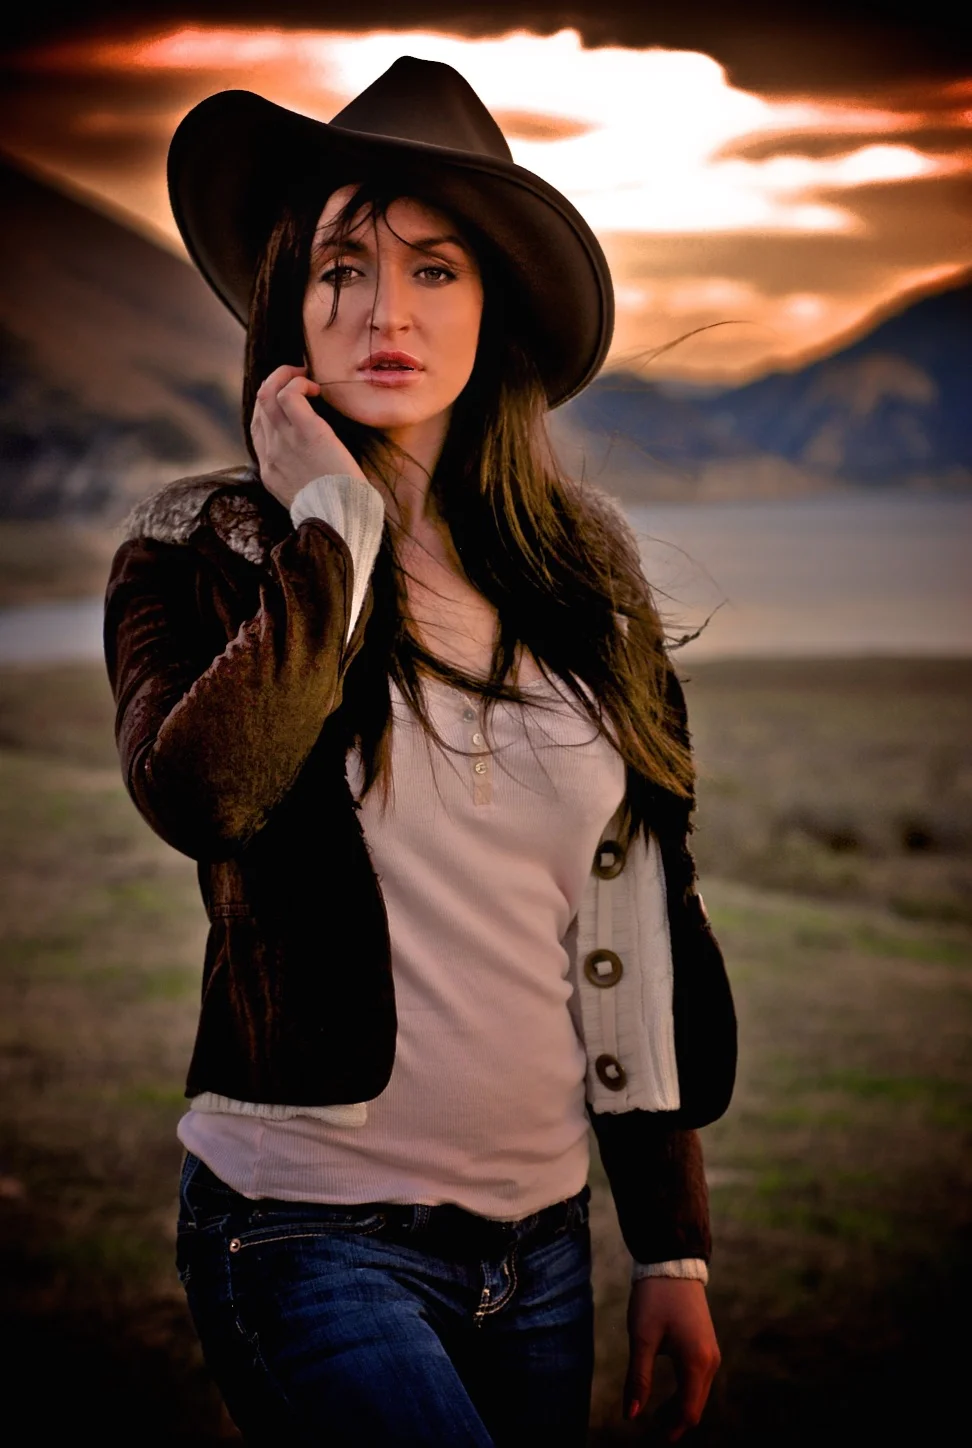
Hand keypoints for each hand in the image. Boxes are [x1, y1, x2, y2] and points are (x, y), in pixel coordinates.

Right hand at [251, 364, 367, 508]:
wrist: (342, 520)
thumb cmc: (335, 510)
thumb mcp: (306, 496)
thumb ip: (300, 477)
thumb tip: (312, 461)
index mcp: (270, 471)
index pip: (257, 427)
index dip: (270, 406)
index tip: (291, 399)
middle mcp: (271, 454)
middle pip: (259, 406)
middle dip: (276, 383)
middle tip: (300, 379)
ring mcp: (285, 442)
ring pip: (268, 393)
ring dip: (285, 376)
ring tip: (305, 376)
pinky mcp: (307, 433)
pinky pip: (289, 394)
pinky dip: (298, 383)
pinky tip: (315, 388)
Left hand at [623, 1278, 720, 1439]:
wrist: (671, 1262)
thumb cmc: (654, 1298)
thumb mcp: (641, 1338)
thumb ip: (639, 1379)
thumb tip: (632, 1415)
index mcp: (695, 1362)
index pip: (688, 1411)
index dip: (671, 1429)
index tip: (652, 1437)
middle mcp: (710, 1361)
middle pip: (696, 1406)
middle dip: (675, 1421)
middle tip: (650, 1430)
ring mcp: (711, 1352)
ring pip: (699, 1393)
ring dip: (680, 1407)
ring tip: (656, 1415)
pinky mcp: (707, 1344)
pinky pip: (700, 1379)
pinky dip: (686, 1392)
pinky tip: (668, 1393)